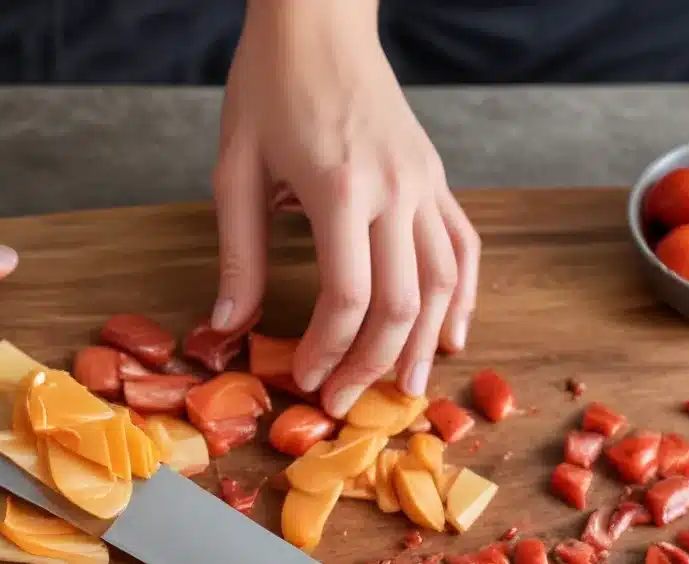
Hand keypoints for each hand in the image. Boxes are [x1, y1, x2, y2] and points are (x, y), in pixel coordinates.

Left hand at [212, 0, 479, 417]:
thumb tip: (226, 329)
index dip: (329, 351)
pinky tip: (453, 334)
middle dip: (373, 365)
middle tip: (346, 401)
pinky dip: (462, 296)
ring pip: (443, 283)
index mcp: (340, 188)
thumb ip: (239, 257)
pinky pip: (463, 247)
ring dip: (426, 345)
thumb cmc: (268, 87)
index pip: (349, 298)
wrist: (319, 18)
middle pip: (402, 304)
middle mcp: (395, 189)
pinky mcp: (436, 178)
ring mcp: (425, 182)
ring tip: (409, 389)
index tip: (306, 378)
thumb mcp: (235, 171)